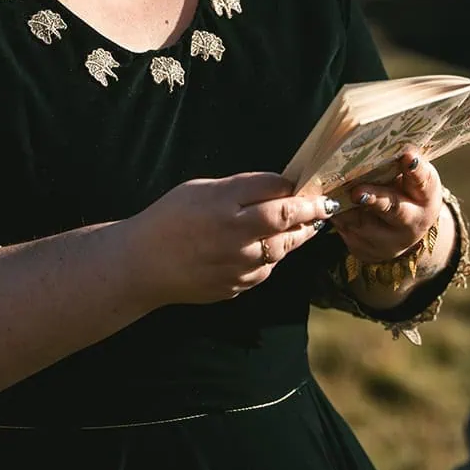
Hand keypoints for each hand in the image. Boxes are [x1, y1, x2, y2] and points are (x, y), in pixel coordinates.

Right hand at [127, 172, 334, 306]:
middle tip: (326, 204)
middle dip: (311, 210)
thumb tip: (279, 187)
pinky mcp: (237, 286)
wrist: (142, 266)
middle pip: (288, 219)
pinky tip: (270, 247)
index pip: (275, 189)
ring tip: (308, 225)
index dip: (295, 186)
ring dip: (299, 235)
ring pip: (283, 248)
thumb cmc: (168, 220)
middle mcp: (236, 235)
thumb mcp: (200, 189)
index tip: (308, 184)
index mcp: (224, 204)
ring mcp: (238, 265)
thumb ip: (240, 188)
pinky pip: (266, 269)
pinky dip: (273, 257)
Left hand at [330, 148, 443, 268]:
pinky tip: (330, 202)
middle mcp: (410, 223)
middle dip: (374, 199)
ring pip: (359, 221)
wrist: (405, 232)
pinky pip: (343, 229)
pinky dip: (335, 212)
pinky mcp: (362, 249)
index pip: (423, 181)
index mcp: (426, 197)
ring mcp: (385, 241)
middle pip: (392, 209)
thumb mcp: (416, 178)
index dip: (415, 169)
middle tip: (358, 192)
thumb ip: (405, 164)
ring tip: (332, 189)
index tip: (407, 156)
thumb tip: (391, 143)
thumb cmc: (409, 193)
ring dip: (344, 204)